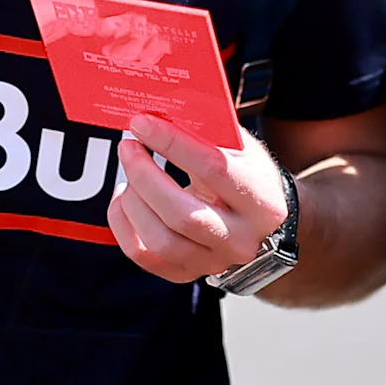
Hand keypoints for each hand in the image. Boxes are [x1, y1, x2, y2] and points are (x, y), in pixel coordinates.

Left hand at [108, 113, 285, 284]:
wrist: (261, 221)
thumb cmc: (246, 174)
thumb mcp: (241, 149)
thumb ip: (210, 132)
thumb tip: (163, 110)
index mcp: (262, 202)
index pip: (214, 169)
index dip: (173, 143)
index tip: (142, 123)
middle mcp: (241, 240)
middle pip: (182, 214)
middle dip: (145, 176)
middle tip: (128, 145)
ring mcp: (214, 263)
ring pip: (160, 240)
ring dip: (133, 201)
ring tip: (128, 172)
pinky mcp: (186, 274)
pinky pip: (144, 256)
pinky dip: (123, 225)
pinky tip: (124, 199)